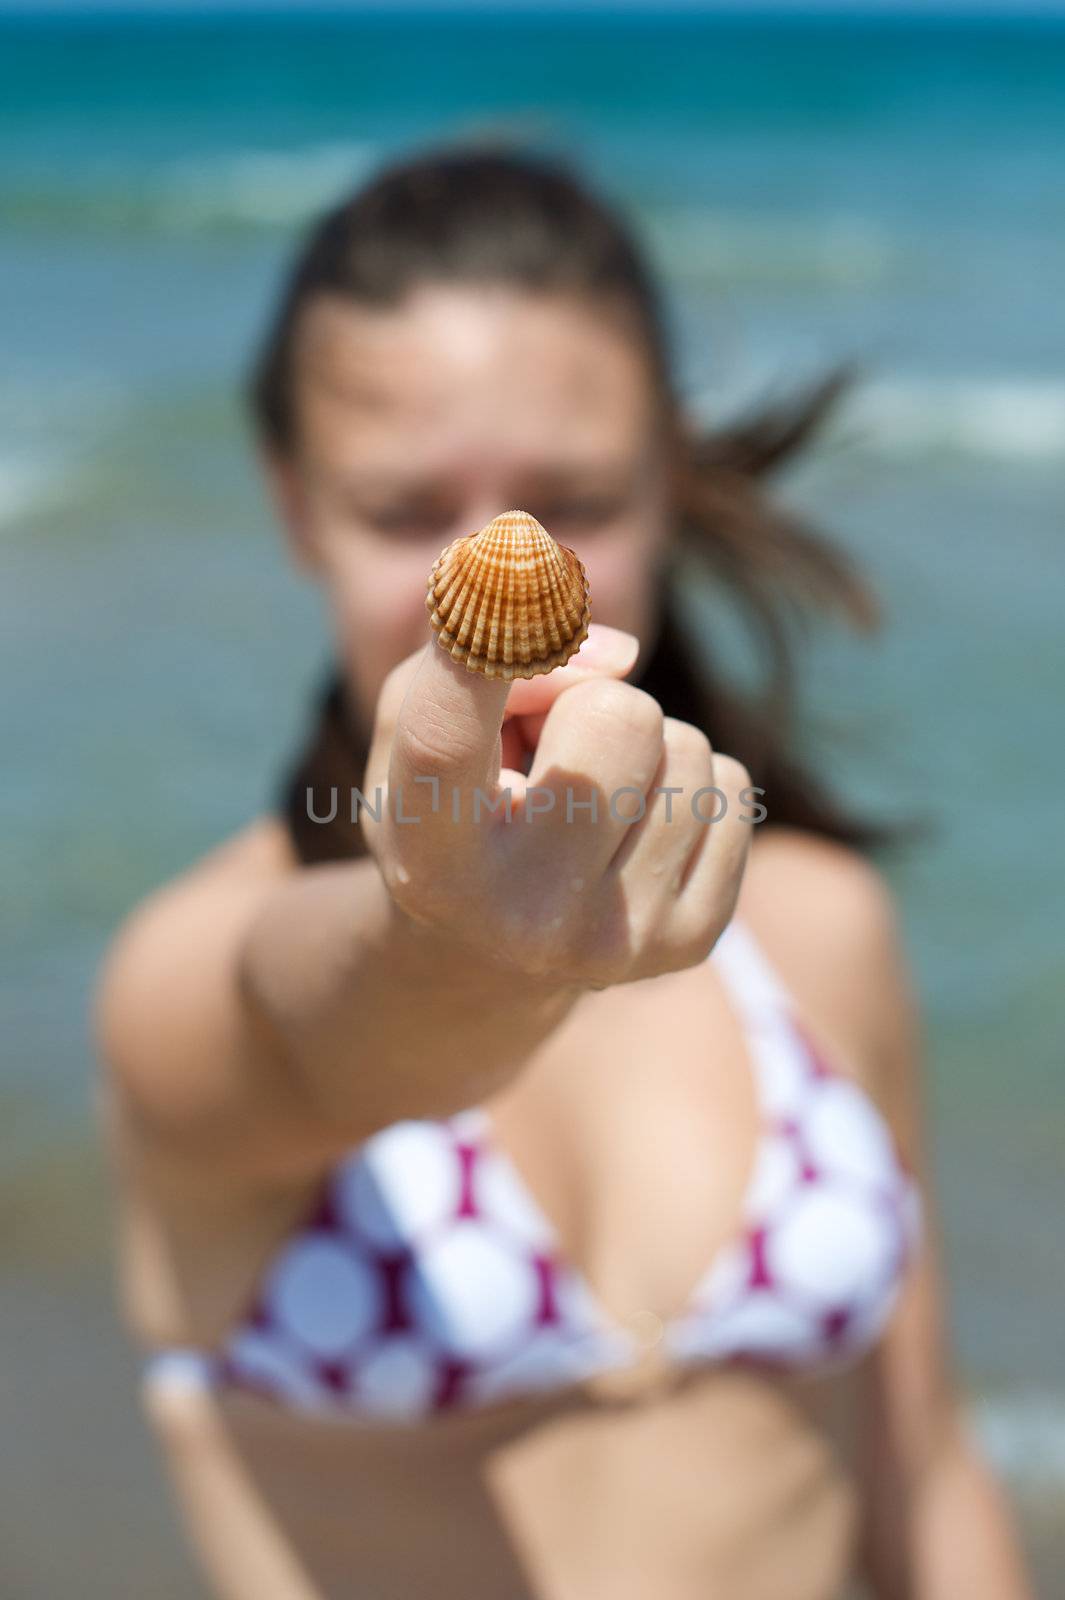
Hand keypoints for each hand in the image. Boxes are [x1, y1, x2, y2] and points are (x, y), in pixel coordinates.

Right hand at [360, 623, 753, 990]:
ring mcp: (615, 940)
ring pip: (687, 745)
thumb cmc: (450, 803)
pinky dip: (687, 786)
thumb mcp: (419, 723)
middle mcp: (521, 913)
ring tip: (582, 803)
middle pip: (619, 713)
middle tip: (546, 755)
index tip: (499, 559)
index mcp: (429, 855)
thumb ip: (487, 648)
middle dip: (590, 704)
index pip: (448, 728)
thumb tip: (628, 657)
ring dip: (641, 749)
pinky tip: (630, 834)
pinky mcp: (691, 940)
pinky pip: (733, 787)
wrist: (489, 950)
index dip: (483, 635)